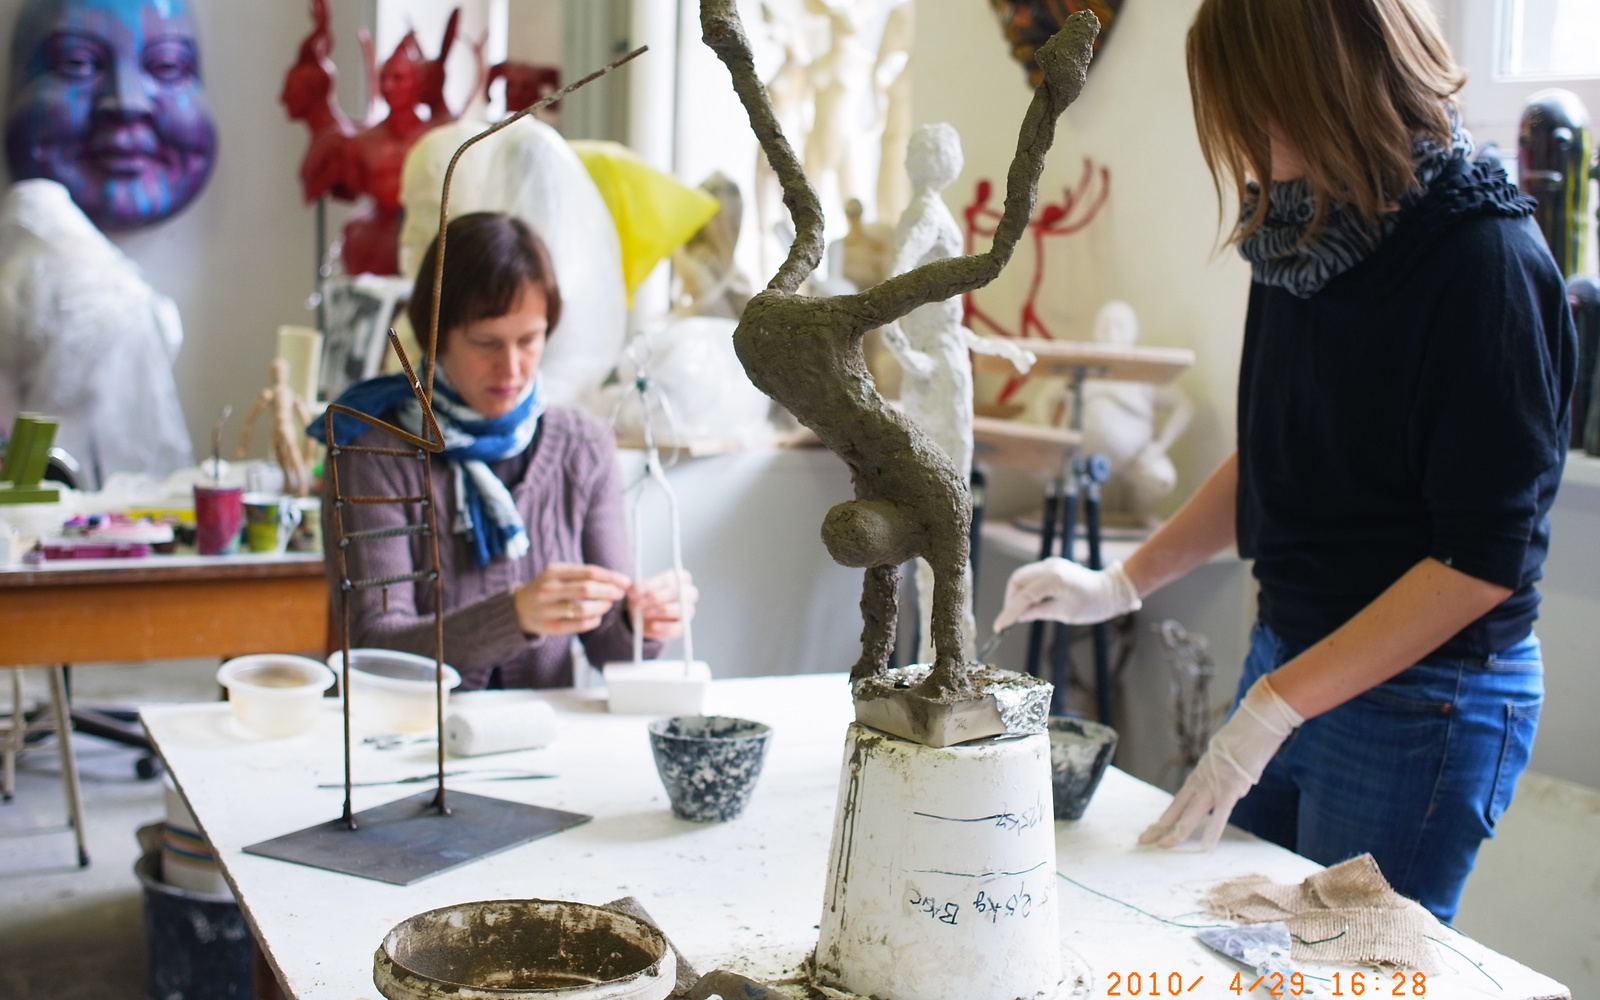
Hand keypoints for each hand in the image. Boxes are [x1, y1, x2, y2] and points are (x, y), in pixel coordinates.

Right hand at [514, 563, 629, 635]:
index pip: (589, 572)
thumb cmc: (546, 588)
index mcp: (553, 572)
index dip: (611, 577)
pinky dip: (594, 621)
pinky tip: (597, 617)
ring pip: (584, 609)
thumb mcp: (558, 574)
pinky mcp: (551, 627)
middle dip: (609, 592)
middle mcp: (549, 589)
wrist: (518, 609)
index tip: (625, 582)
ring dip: (602, 607)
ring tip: (607, 605)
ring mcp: (548, 609)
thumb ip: (582, 574)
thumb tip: (615, 579)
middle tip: (619, 594)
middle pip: (587, 589)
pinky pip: (579, 625)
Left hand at [627, 569, 698, 640]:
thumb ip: (635, 587)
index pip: (670, 578)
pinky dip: (664, 626)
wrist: (644, 618)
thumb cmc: (645, 598)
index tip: (638, 590)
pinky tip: (653, 625)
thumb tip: (629, 584)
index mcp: (679, 578)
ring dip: (662, 611)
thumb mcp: (638, 591)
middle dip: (658, 597)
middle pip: (679, 592)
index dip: (653, 584)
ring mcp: (688, 610)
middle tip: (641, 602)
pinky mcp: (683, 626)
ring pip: (681, 609)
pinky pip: (677, 627)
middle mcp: (689, 592)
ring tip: (646, 613)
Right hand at [993, 558, 1141, 631]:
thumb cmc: (1094, 604)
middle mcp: (1050, 567)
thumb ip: (1039, 612)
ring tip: (1023, 614)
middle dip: (1011, 600)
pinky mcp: (1052, 567)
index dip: (1010, 612)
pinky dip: (1026, 590)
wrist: (1112, 590)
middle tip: (1012, 619)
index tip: (1000, 627)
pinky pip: (1031, 577)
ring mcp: (1051, 564)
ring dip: (1017, 595)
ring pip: (1022, 577)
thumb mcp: (1065, 613)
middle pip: (1017, 580)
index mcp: (1055, 579)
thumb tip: (1018, 617)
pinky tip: (1032, 605)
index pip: (1024, 595)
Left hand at [1139, 675, 1302, 849]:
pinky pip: (1221, 813)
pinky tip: (1206, 846)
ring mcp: (1215, 785)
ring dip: (1177, 832)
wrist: (1255, 723)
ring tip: (1163, 846)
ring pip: (1192, 814)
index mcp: (1200, 777)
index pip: (1177, 803)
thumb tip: (1225, 785)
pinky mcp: (1232, 787)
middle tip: (1144, 842)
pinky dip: (1214, 830)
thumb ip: (1220, 775)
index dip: (1164, 819)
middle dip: (1160, 829)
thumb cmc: (1243, 739)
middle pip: (1177, 810)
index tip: (1152, 832)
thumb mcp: (1224, 759)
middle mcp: (1202, 781)